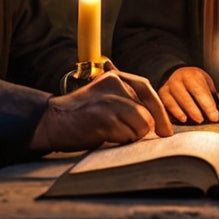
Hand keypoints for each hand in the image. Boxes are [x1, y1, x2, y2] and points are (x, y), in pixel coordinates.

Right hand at [30, 69, 173, 153]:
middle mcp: (115, 84)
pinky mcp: (106, 118)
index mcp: (115, 77)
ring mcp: (110, 101)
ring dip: (133, 135)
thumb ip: (126, 102)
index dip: (160, 111)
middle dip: (150, 127)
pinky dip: (122, 141)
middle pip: (148, 110)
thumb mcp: (105, 98)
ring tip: (114, 134)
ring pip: (142, 125)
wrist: (52, 121)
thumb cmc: (81, 115)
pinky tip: (106, 136)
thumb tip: (155, 121)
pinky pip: (128, 135)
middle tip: (150, 136)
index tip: (166, 130)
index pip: (146, 90)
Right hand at [159, 66, 218, 123]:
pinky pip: (165, 105)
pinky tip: (178, 120)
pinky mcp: (161, 94)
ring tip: (189, 120)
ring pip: (173, 101)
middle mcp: (179, 79)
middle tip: (202, 120)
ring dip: (181, 112)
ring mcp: (169, 86)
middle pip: (186, 96)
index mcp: (193, 75)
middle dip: (194, 109)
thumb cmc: (195, 83)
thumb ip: (215, 99)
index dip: (207, 105)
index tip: (214, 117)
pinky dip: (171, 113)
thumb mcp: (206, 85)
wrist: (177, 74)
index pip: (200, 91)